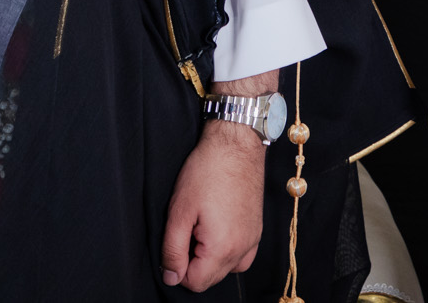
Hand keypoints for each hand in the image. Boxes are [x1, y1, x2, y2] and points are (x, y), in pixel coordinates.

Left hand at [161, 118, 264, 289]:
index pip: (195, 283)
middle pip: (211, 279)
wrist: (236, 145)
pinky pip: (241, 257)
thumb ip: (172, 250)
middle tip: (187, 230)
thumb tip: (170, 277)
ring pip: (226, 269)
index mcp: (223, 248)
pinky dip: (226, 251)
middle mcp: (243, 249)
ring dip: (210, 258)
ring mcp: (253, 240)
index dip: (177, 268)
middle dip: (193, 262)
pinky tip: (217, 229)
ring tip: (201, 228)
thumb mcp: (179, 211)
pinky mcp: (257, 230)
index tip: (175, 241)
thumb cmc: (207, 172)